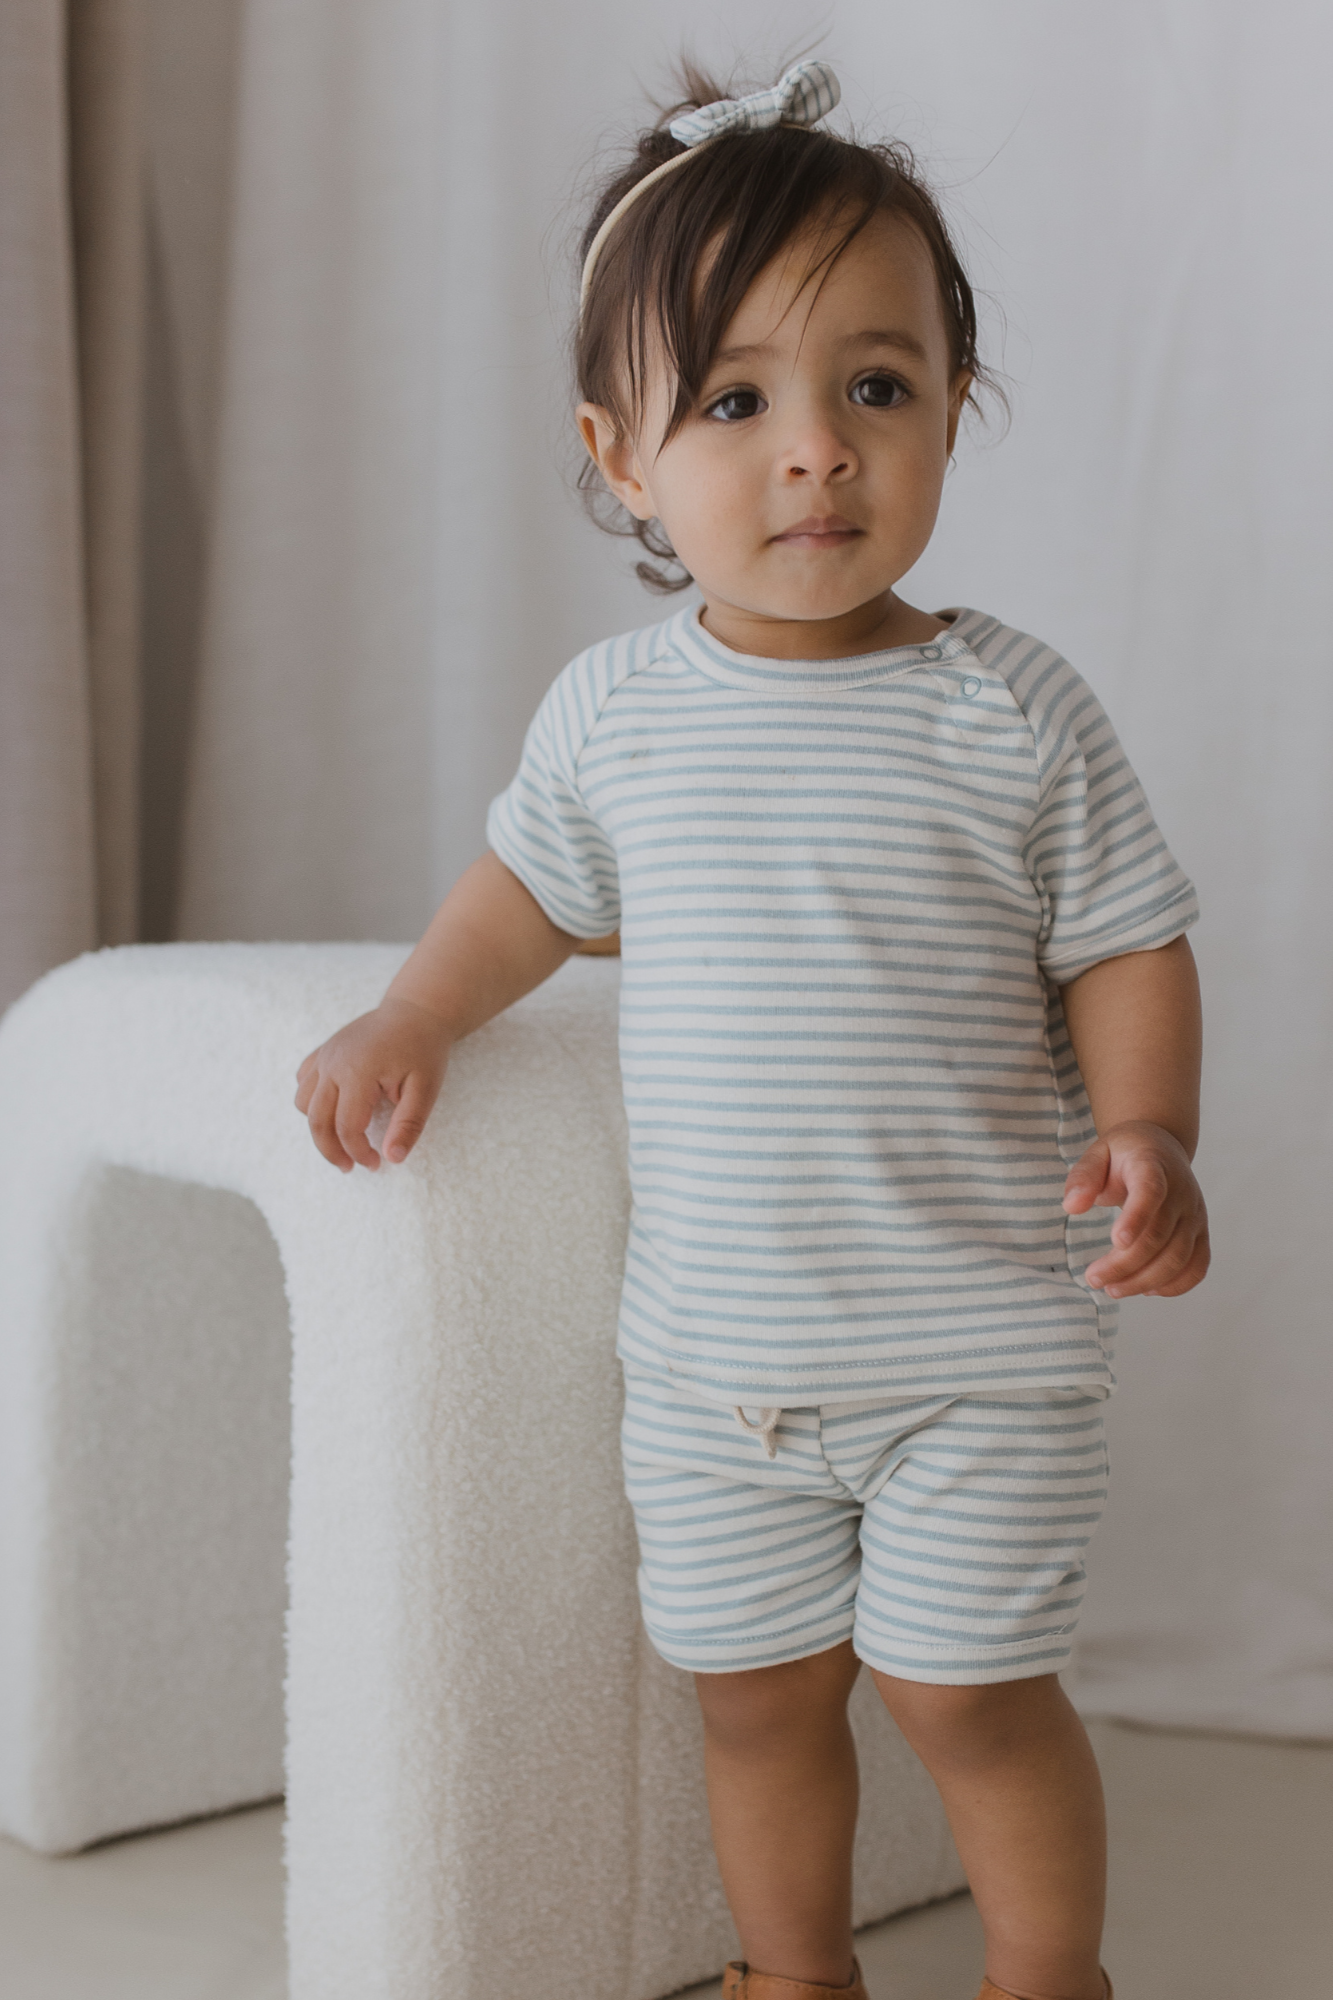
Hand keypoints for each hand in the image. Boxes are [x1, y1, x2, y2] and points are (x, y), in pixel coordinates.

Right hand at [294, 997, 450, 1172]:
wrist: (415, 1012)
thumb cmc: (423, 1049)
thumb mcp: (426, 1089)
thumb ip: (408, 1125)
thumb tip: (393, 1159)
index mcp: (358, 1072)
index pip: (346, 1127)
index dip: (359, 1152)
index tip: (376, 1164)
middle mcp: (333, 1063)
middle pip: (316, 1120)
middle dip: (331, 1151)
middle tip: (350, 1167)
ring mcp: (324, 1055)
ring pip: (303, 1103)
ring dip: (319, 1127)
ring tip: (342, 1141)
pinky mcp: (323, 1052)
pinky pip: (304, 1083)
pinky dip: (311, 1103)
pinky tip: (334, 1111)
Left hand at [1062, 1119, 1209, 1298]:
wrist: (1162, 1148)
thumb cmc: (1124, 1154)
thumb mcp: (1097, 1153)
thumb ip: (1083, 1177)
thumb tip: (1071, 1206)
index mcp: (1153, 1166)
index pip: (1151, 1191)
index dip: (1137, 1217)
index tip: (1116, 1242)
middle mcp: (1181, 1192)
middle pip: (1160, 1235)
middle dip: (1125, 1264)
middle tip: (1093, 1279)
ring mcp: (1194, 1215)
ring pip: (1178, 1257)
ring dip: (1145, 1280)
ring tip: (1112, 1289)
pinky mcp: (1200, 1233)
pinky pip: (1197, 1266)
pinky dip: (1176, 1285)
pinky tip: (1147, 1290)